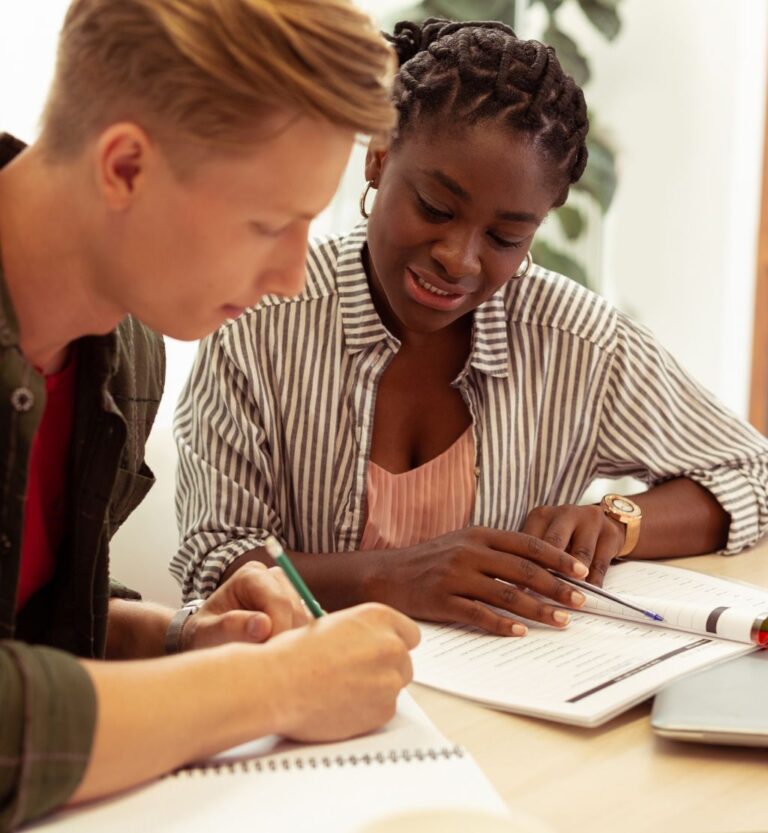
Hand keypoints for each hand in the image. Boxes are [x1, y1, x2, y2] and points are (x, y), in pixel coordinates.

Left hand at [182, 562, 308, 649]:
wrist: (209, 639)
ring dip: (292, 644)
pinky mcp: (299, 608)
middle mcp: (274, 577)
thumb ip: (231, 627)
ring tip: (266, 658)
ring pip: (307, 621)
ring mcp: (289, 591)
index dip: (279, 631)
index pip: (279, 602)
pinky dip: (297, 645)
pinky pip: (310, 628)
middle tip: (265, 663)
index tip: (267, 658)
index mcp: (251, 575)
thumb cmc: (205, 634)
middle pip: (297, 611)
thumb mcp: (207, 633)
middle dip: (285, 640)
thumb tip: (263, 625)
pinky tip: (277, 655)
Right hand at [265, 603, 419, 741]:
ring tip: (341, 690)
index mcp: (378, 617)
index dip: (392, 644)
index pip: (409, 633)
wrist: (278, 684)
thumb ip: (360, 633)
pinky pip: (383, 710)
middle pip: (403, 661)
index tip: (380, 653)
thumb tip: (369, 644)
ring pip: (393, 686)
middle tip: (356, 675)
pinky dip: (367, 711)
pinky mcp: (384, 710)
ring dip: (375, 690)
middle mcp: (390, 645)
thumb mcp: (331, 625)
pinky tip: (339, 705)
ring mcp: (390, 679)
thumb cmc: (294, 653)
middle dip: (384, 669)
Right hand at [364, 527, 589, 635]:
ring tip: (561, 621)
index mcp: (478, 535)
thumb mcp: (461, 543)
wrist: (385, 574)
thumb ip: (494, 550)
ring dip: (538, 610)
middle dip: (557, 587)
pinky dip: (502, 625)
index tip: (581, 571)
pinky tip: (520, 633)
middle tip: (581, 601)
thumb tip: (536, 568)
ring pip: (507, 595)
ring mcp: (455, 576)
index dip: (557, 558)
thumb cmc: (428, 560)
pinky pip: (479, 615)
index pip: (527, 544)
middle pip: (523, 571)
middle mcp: (469, 552)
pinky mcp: (442, 600)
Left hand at [522, 503, 625, 586]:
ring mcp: (590, 520)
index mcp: (542, 515)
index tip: (519, 589)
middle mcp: (565, 513)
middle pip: (554, 544)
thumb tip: (520, 588)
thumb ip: (533, 558)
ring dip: (574, 579)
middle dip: (548, 571)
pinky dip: (593, 583)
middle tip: (542, 594)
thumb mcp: (546, 539)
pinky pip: (600, 563)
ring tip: (566, 598)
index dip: (525, 566)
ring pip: (580, 555)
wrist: (604, 523)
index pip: (529, 541)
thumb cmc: (567, 537)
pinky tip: (588, 596)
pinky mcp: (610, 533)